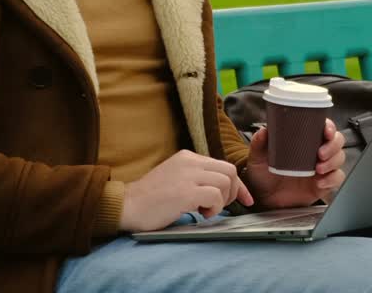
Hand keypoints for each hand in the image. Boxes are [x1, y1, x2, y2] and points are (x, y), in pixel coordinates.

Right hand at [119, 150, 253, 231]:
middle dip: (233, 191)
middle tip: (220, 207)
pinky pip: (215, 196)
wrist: (126, 205)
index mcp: (187, 157)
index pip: (222, 165)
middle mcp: (189, 162)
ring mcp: (187, 175)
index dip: (237, 184)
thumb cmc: (149, 199)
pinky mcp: (185, 191)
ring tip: (205, 210)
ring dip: (222, 201)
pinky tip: (201, 214)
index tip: (245, 199)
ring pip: (226, 181)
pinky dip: (214, 208)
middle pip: (229, 170)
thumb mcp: (175, 179)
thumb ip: (195, 178)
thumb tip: (221, 189)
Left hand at [243, 119, 346, 209]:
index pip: (323, 127)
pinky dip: (332, 180)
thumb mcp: (258, 157)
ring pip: (339, 158)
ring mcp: (321, 167)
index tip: (326, 131)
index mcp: (304, 139)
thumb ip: (259, 143)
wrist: (264, 197)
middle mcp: (316, 151)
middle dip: (333, 146)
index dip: (329, 127)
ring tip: (319, 169)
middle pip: (337, 141)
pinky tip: (320, 182)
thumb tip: (263, 131)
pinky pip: (336, 179)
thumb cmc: (263, 173)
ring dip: (333, 162)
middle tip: (321, 154)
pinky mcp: (323, 183)